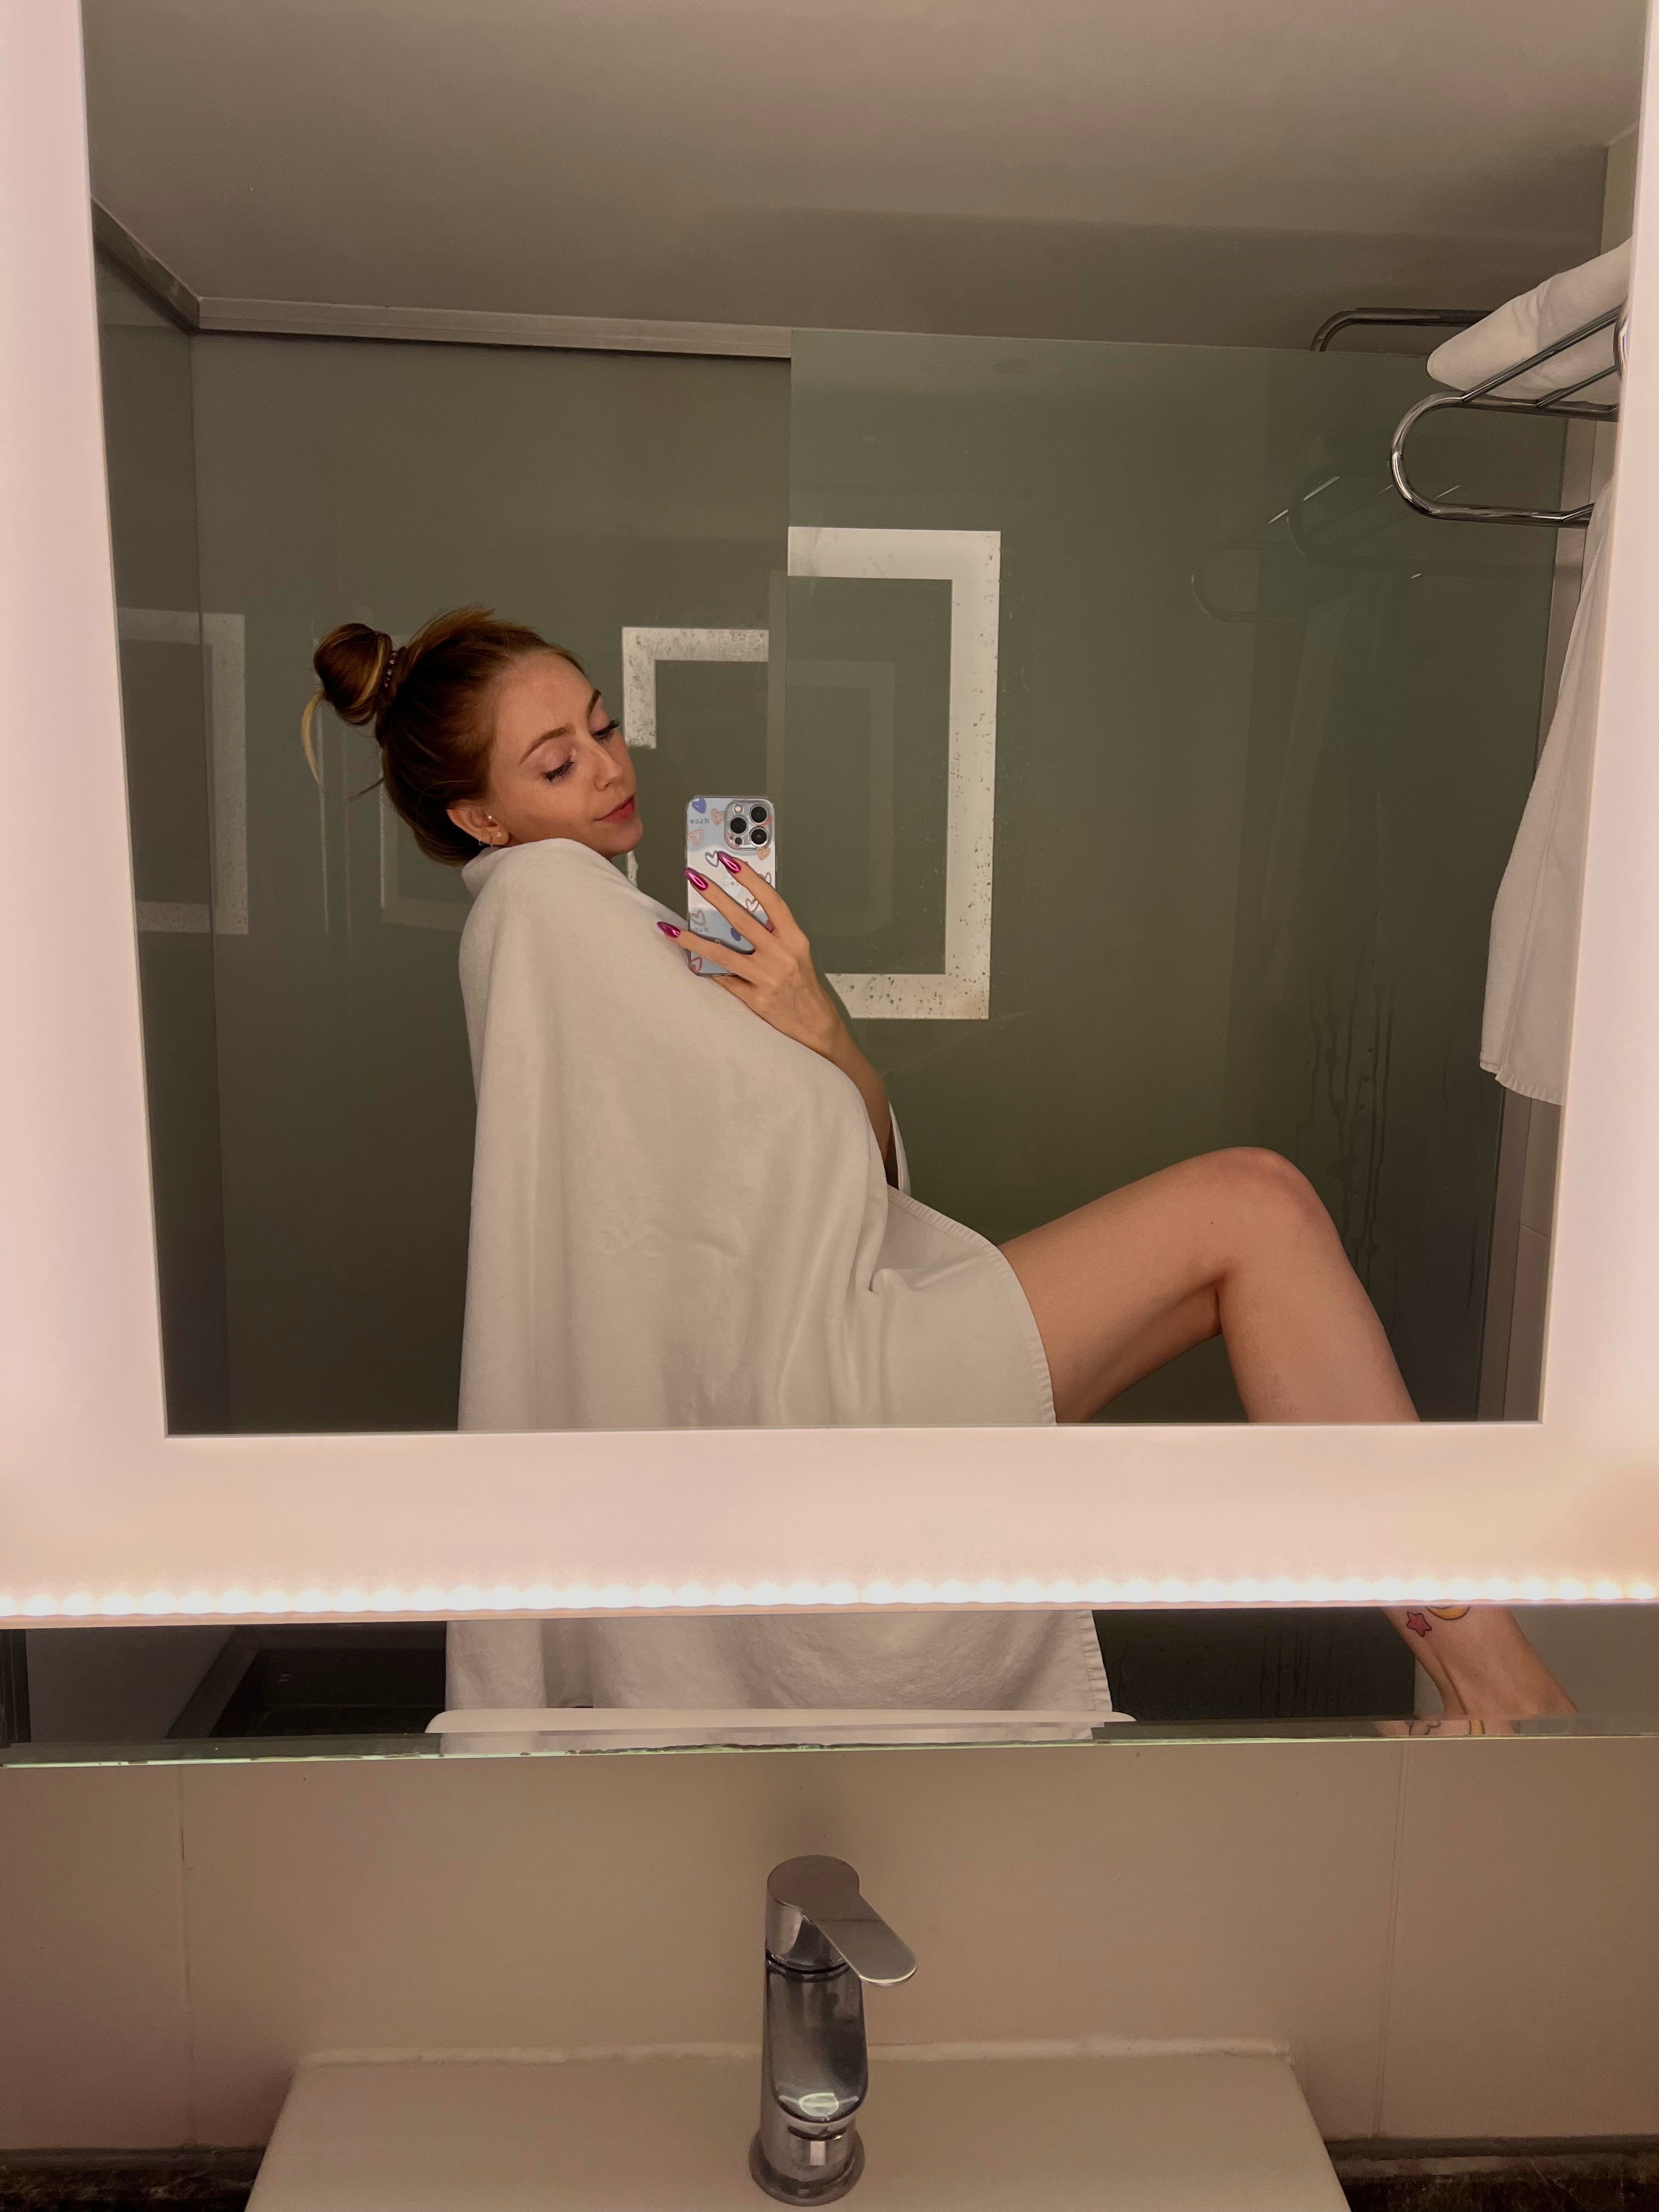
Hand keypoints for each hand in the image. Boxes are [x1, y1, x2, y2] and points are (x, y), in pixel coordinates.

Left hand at [668, 854, 840, 1056]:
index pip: (771, 902)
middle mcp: (781, 957)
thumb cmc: (803, 987)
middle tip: (695, 879)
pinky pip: (724, 981)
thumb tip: (738, 913)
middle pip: (742, 921)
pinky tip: (690, 962)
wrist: (816, 1026)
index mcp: (794, 940)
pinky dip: (708, 971)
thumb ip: (773, 934)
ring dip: (694, 939)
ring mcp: (767, 979)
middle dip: (716, 897)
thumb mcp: (796, 954)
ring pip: (723, 954)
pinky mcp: (755, 1000)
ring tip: (672, 928)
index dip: (750, 879)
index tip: (730, 862)